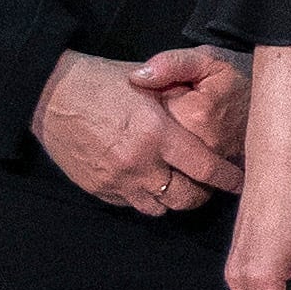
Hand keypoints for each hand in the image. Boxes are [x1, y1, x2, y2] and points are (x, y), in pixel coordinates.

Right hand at [33, 48, 241, 214]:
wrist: (51, 95)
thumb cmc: (102, 82)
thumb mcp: (148, 81)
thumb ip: (179, 98)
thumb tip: (211, 113)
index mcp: (158, 134)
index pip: (205, 168)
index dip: (227, 178)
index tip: (239, 181)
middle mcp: (139, 163)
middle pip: (185, 198)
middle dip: (202, 195)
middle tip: (209, 185)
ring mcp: (116, 180)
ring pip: (159, 208)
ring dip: (173, 200)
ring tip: (180, 186)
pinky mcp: (98, 189)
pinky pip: (131, 205)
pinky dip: (144, 198)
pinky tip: (148, 183)